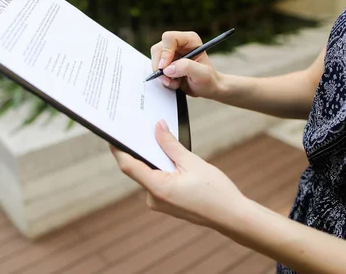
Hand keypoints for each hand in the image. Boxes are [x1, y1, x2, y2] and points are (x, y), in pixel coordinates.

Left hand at [110, 120, 246, 228]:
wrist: (232, 217)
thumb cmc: (215, 192)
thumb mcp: (192, 162)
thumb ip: (171, 145)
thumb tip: (157, 127)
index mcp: (158, 188)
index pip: (128, 166)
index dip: (118, 149)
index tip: (113, 134)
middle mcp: (154, 198)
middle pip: (138, 169)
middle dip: (141, 150)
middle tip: (141, 128)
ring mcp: (160, 203)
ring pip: (149, 175)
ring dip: (154, 159)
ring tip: (161, 140)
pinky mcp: (167, 204)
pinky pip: (158, 182)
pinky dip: (162, 169)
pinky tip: (172, 159)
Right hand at [150, 31, 220, 98]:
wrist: (207, 88)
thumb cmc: (208, 79)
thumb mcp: (202, 74)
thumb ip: (186, 67)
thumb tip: (168, 69)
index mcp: (189, 40)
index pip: (169, 38)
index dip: (165, 52)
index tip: (165, 67)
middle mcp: (178, 44)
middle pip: (158, 49)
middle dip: (161, 66)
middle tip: (169, 79)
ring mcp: (171, 53)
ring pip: (155, 60)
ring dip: (163, 75)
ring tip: (176, 82)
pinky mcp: (166, 63)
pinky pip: (156, 69)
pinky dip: (163, 79)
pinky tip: (175, 82)